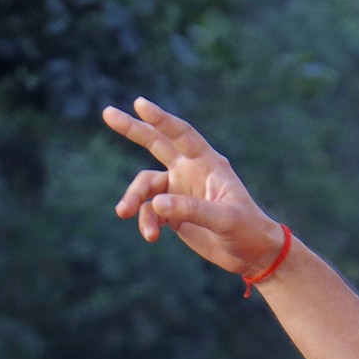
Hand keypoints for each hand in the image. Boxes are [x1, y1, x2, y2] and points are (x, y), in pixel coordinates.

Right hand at [103, 99, 288, 278]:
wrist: (251, 254)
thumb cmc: (246, 229)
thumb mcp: (224, 219)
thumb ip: (191, 210)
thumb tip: (156, 204)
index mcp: (207, 163)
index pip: (182, 135)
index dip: (161, 120)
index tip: (139, 104)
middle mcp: (190, 171)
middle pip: (156, 144)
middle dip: (133, 129)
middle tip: (107, 113)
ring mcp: (179, 191)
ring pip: (146, 186)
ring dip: (134, 199)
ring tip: (124, 213)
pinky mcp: (173, 213)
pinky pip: (150, 212)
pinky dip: (146, 222)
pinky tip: (151, 237)